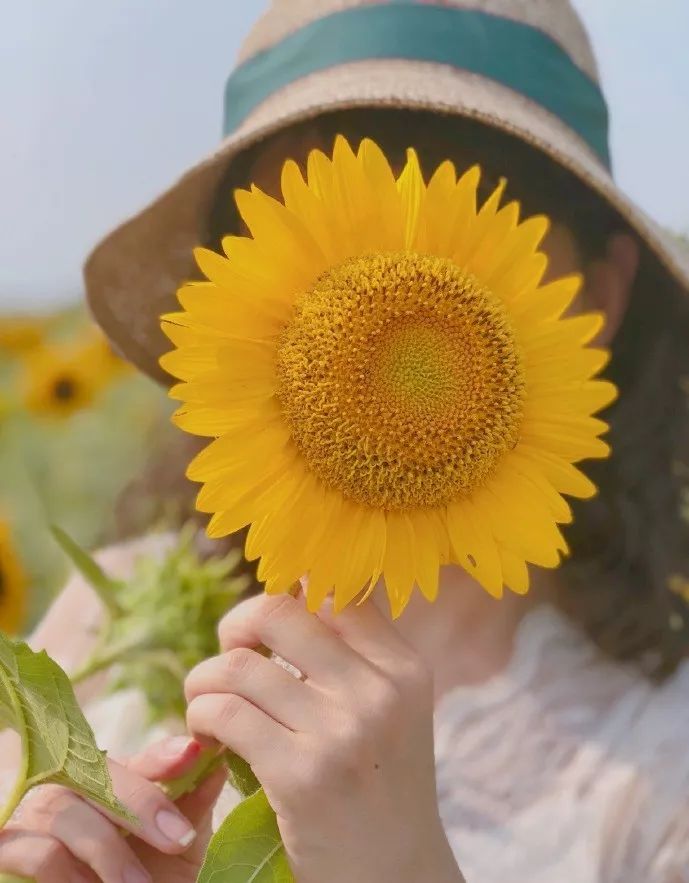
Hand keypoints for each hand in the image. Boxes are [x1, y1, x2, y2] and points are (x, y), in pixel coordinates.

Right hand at [0, 736, 224, 882]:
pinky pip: (38, 850)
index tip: (195, 753)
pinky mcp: (10, 846)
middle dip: (143, 804)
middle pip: (100, 774)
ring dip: (109, 853)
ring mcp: (37, 812)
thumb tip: (218, 763)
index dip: (165, 754)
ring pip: (69, 812)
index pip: (140, 756)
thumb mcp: (177, 848)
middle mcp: (73, 783)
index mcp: (115, 777)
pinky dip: (71, 873)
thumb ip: (191, 806)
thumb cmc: (147, 879)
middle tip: (179, 839)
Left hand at [185, 593, 464, 882]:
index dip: (285, 597)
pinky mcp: (301, 776)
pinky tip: (208, 737)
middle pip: (278, 612)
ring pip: (239, 666)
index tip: (264, 631)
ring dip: (204, 682)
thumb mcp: (390, 714)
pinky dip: (200, 717)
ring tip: (207, 706)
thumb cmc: (380, 791)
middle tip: (228, 657)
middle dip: (236, 626)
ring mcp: (342, 732)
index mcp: (404, 669)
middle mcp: (379, 692)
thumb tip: (290, 592)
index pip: (333, 593)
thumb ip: (351, 659)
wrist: (396, 882)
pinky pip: (224, 713)